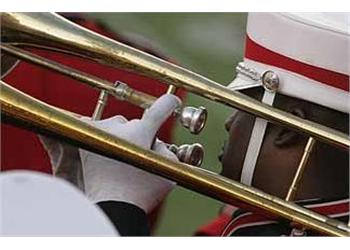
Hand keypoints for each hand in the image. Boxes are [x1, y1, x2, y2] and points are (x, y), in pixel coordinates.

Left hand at [79, 94, 180, 211]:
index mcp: (141, 133)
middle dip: (142, 135)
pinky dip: (104, 135)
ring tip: (122, 157)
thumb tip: (156, 141)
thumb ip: (167, 149)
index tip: (173, 103)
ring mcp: (100, 132)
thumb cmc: (142, 193)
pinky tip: (106, 146)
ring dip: (123, 136)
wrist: (111, 206)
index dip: (170, 103)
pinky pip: (98, 128)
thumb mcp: (169, 170)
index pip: (160, 107)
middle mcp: (119, 128)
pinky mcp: (86, 140)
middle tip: (141, 155)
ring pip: (118, 125)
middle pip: (137, 123)